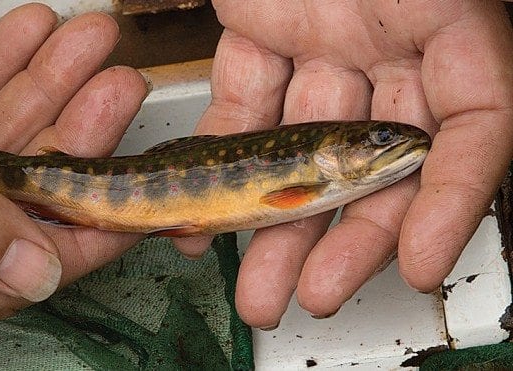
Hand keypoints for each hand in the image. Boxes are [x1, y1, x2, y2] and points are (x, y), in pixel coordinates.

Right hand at [0, 4, 147, 323]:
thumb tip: (40, 274)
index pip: (36, 257)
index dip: (95, 224)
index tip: (141, 187)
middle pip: (34, 181)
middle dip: (81, 127)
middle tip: (122, 79)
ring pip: (6, 128)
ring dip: (51, 79)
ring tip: (90, 36)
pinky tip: (33, 28)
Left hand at [174, 1, 512, 327]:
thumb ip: (456, 24)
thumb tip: (460, 129)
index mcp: (451, 21)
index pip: (470, 131)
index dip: (450, 202)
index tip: (419, 263)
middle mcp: (388, 43)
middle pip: (372, 163)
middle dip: (343, 239)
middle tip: (313, 297)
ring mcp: (322, 43)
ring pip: (300, 150)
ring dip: (276, 223)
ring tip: (255, 286)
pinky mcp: (261, 33)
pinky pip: (243, 106)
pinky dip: (224, 159)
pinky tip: (205, 210)